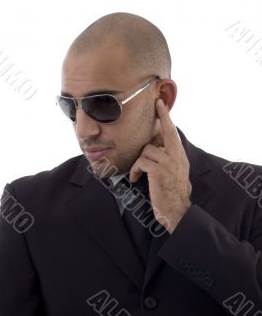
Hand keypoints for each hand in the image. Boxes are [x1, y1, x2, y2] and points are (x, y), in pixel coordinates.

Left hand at [129, 98, 191, 233]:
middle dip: (161, 117)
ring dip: (138, 162)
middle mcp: (177, 157)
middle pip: (166, 132)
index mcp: (180, 157)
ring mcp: (168, 163)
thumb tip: (158, 151)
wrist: (177, 212)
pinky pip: (141, 162)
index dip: (166, 117)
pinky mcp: (158, 171)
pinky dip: (135, 170)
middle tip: (157, 105)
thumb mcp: (175, 175)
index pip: (173, 133)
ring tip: (137, 174)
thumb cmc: (173, 195)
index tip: (161, 104)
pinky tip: (135, 179)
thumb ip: (169, 161)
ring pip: (147, 150)